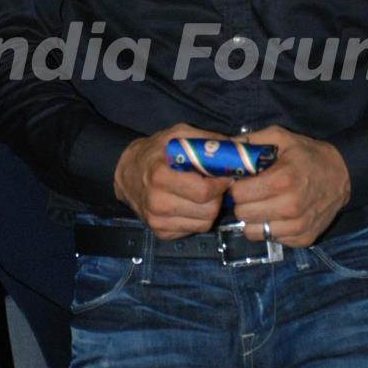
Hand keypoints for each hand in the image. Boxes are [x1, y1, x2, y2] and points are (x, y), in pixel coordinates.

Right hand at [113, 123, 231, 238]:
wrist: (128, 171)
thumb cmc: (157, 151)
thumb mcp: (179, 134)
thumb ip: (209, 140)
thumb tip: (239, 147)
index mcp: (161, 175)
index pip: (204, 191)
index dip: (221, 183)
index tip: (224, 174)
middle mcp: (157, 202)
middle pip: (208, 210)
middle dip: (218, 197)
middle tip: (214, 184)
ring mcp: (157, 220)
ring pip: (204, 224)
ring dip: (210, 208)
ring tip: (202, 193)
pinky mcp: (160, 233)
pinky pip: (193, 230)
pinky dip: (197, 218)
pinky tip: (190, 203)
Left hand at [228, 126, 350, 247]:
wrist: (343, 174)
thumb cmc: (307, 155)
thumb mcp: (281, 137)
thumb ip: (251, 141)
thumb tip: (223, 148)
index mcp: (282, 180)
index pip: (239, 194)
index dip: (236, 186)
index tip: (242, 181)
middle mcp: (290, 207)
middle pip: (243, 214)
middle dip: (243, 202)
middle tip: (252, 192)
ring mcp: (298, 226)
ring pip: (253, 231)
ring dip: (254, 218)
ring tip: (264, 203)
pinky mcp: (303, 239)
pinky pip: (271, 239)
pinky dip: (270, 228)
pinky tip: (278, 213)